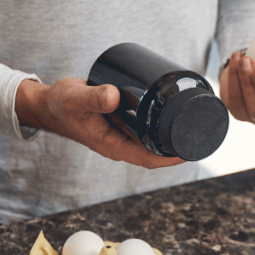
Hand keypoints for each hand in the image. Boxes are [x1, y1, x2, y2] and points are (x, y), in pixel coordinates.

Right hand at [15, 78, 184, 169]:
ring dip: (173, 131)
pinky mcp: (122, 120)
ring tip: (196, 118)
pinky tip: (176, 108)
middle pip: (157, 150)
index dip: (172, 157)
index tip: (193, 150)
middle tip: (204, 129)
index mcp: (113, 146)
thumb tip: (114, 95)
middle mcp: (121, 142)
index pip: (149, 159)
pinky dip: (162, 119)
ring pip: (153, 137)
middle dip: (180, 144)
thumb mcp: (76, 99)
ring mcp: (122, 132)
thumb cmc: (61, 105)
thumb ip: (93, 97)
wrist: (50, 103)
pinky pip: (146, 124)